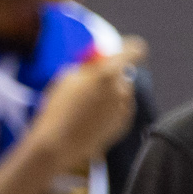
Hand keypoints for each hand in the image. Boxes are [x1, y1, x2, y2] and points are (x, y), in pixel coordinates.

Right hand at [26, 37, 148, 170]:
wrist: (57, 145)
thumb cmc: (58, 108)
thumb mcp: (67, 76)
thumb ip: (89, 65)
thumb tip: (99, 60)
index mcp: (108, 73)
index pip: (135, 50)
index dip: (128, 48)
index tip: (118, 51)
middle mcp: (121, 90)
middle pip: (123, 73)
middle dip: (111, 75)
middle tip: (90, 83)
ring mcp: (124, 109)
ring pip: (122, 92)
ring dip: (110, 93)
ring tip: (86, 105)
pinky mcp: (123, 125)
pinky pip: (120, 109)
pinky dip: (110, 109)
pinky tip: (90, 118)